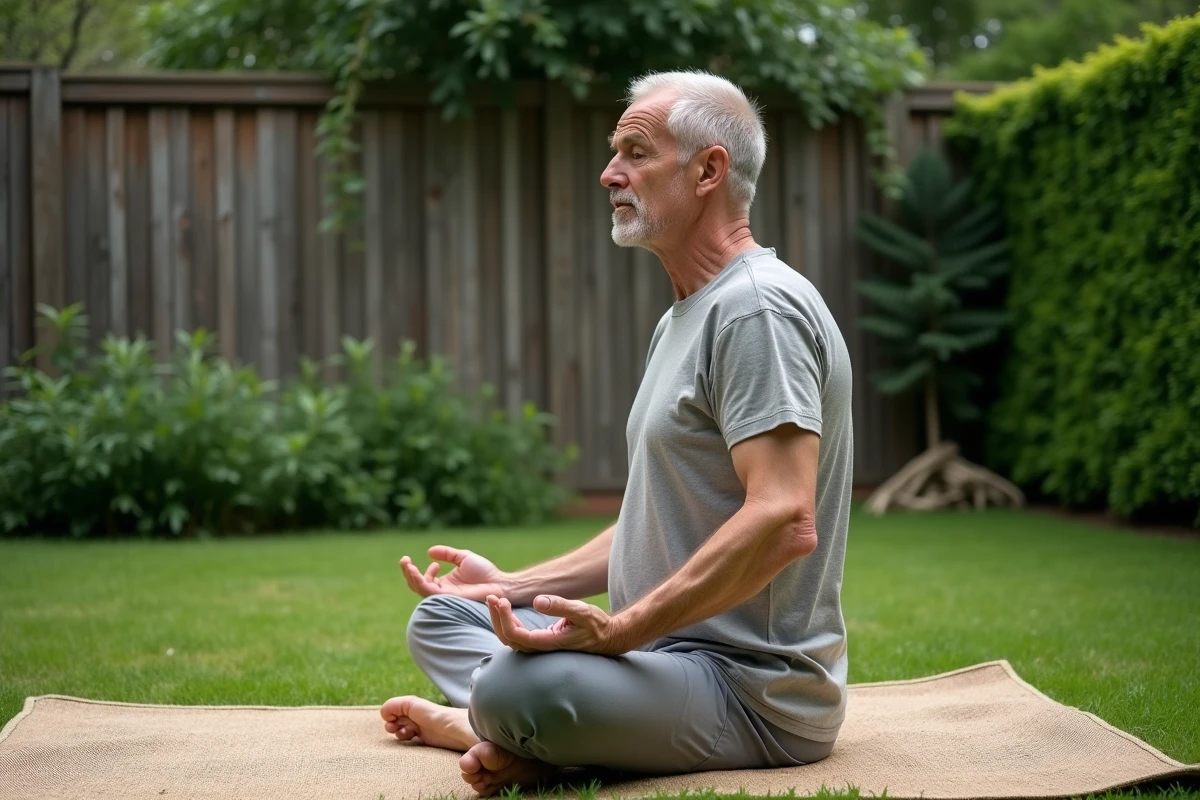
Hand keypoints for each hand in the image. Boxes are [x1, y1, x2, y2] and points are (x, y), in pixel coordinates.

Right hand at [399, 546, 510, 601]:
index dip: (423, 571)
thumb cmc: (485, 572)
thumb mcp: (463, 557)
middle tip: (404, 560)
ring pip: (420, 589)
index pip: (425, 580)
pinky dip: (421, 582)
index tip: (435, 562)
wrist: (499, 582)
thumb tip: (429, 552)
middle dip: (408, 573)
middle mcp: (442, 591)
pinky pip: (429, 592)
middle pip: (417, 585)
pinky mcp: (449, 598)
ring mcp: (445, 596)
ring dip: (411, 577)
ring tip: (407, 564)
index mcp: (444, 583)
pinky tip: (419, 572)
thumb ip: (447, 554)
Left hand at [486, 594, 630, 655]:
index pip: (516, 635)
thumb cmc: (596, 625)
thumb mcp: (581, 611)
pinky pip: (517, 636)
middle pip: (508, 638)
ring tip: (495, 601)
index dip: (504, 618)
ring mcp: (540, 647)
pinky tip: (506, 609)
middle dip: (496, 617)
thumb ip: (560, 606)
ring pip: (510, 639)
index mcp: (548, 642)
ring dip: (500, 620)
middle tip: (492, 597)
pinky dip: (508, 622)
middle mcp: (541, 648)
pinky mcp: (541, 642)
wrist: (607, 638)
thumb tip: (537, 601)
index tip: (501, 600)